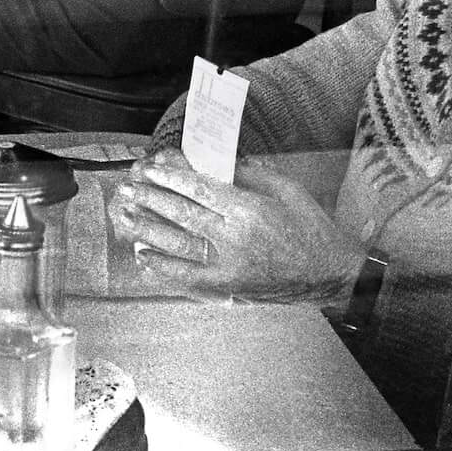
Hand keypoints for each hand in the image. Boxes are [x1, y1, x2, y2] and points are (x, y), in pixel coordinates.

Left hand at [111, 146, 362, 304]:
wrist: (326, 273)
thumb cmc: (310, 226)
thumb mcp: (286, 188)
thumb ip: (249, 174)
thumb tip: (215, 161)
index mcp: (249, 210)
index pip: (200, 188)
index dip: (171, 175)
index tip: (151, 165)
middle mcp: (233, 239)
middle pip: (182, 214)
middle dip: (151, 197)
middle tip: (128, 185)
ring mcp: (227, 267)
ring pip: (176, 246)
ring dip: (146, 229)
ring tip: (124, 214)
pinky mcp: (226, 288)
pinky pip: (185, 278)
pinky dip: (162, 267)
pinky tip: (143, 256)